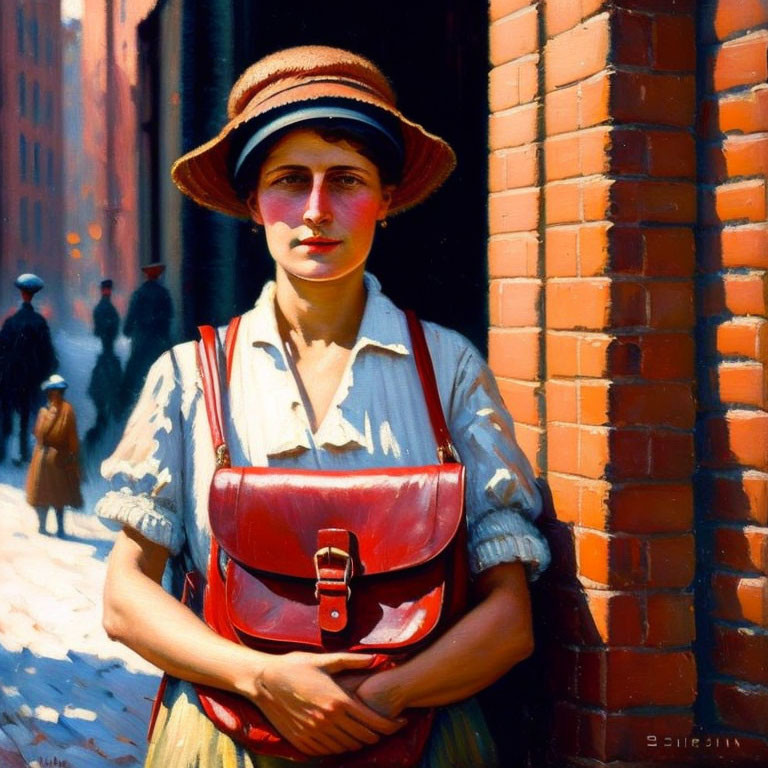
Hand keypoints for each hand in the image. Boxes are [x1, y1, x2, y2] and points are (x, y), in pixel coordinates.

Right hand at [251, 652, 404, 755]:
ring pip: (348, 747)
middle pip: (363, 738)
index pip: (373, 721)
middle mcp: (328, 721)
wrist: (264, 682)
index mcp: (337, 700)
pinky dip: (340, 747)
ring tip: (367, 732)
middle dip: (379, 735)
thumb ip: (352, 661)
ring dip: (360, 742)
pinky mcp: (302, 742)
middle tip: (386, 727)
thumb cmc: (295, 666)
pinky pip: (329, 751)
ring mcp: (314, 733)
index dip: (390, 725)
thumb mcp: (324, 660)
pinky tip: (344, 737)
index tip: (401, 722)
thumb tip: (375, 659)